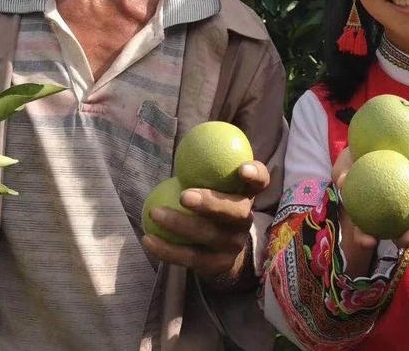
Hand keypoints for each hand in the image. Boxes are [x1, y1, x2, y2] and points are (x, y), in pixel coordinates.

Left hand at [141, 161, 269, 280]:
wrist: (220, 250)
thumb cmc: (211, 205)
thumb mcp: (215, 185)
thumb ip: (206, 168)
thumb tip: (184, 143)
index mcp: (247, 194)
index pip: (260, 181)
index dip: (256, 175)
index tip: (242, 168)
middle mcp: (245, 219)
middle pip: (235, 212)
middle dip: (211, 203)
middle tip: (184, 195)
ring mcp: (234, 244)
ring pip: (209, 235)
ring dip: (179, 224)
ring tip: (154, 213)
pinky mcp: (218, 265)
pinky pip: (191, 258)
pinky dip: (167, 249)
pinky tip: (148, 239)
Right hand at [333, 148, 408, 276]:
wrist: (371, 146)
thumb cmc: (354, 159)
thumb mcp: (344, 165)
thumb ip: (343, 173)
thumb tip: (342, 182)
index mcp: (369, 216)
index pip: (365, 232)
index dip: (365, 240)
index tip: (370, 241)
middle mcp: (391, 215)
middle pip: (398, 232)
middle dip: (406, 239)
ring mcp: (408, 203)